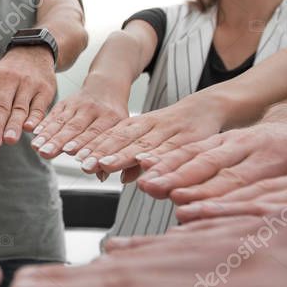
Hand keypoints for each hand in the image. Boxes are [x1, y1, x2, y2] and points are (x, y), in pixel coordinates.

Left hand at [0, 46, 55, 147]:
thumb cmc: (5, 75)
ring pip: (19, 108)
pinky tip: (29, 129)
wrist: (33, 54)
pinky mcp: (45, 89)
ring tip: (8, 140)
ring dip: (13, 125)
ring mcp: (28, 83)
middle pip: (1, 106)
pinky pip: (39, 106)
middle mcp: (9, 78)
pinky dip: (34, 118)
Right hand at [29, 76, 128, 159]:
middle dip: (60, 142)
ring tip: (38, 148)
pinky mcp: (66, 102)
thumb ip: (112, 153)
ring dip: (49, 136)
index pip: (98, 135)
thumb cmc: (114, 114)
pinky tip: (36, 134)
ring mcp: (79, 104)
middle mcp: (95, 109)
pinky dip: (44, 124)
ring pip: (62, 122)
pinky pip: (54, 114)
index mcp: (112, 117)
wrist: (107, 86)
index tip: (79, 161)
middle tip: (48, 154)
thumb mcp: (120, 130)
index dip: (88, 148)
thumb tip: (101, 176)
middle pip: (76, 128)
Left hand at [75, 95, 226, 182]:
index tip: (78, 159)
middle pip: (123, 139)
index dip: (95, 148)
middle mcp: (150, 126)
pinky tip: (145, 164)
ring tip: (104, 165)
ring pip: (142, 144)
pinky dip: (158, 157)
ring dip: (123, 155)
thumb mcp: (152, 136)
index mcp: (138, 124)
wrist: (207, 107)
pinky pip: (171, 150)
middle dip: (102, 153)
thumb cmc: (175, 127)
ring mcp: (168, 131)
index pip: (113, 136)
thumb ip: (136, 156)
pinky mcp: (188, 139)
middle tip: (84, 164)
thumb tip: (122, 178)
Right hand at [135, 120, 286, 202]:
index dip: (212, 195)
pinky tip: (149, 168)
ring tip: (146, 184)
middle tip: (158, 193)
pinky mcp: (219, 138)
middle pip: (212, 165)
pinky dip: (169, 158)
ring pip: (197, 153)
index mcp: (277, 157)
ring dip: (169, 170)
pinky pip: (192, 147)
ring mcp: (232, 139)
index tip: (187, 207)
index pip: (240, 181)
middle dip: (182, 181)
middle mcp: (249, 144)